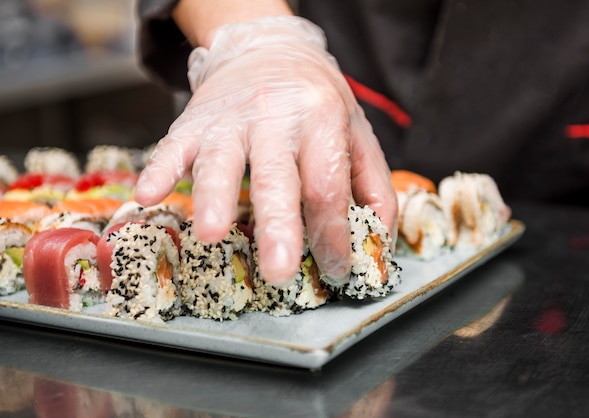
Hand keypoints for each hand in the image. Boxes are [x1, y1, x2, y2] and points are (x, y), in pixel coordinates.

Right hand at [134, 16, 396, 283]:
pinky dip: (159, 170)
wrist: (268, 48)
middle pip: (277, 175)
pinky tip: (147, 196)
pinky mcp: (196, 121)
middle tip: (278, 268)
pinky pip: (173, 145)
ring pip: (222, 160)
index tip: (336, 269)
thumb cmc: (316, 100)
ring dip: (213, 197)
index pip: (328, 184)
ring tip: (211, 234)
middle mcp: (276, 116)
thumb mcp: (356, 129)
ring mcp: (231, 118)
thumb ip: (372, 182)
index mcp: (322, 118)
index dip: (333, 232)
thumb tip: (379, 238)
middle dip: (278, 224)